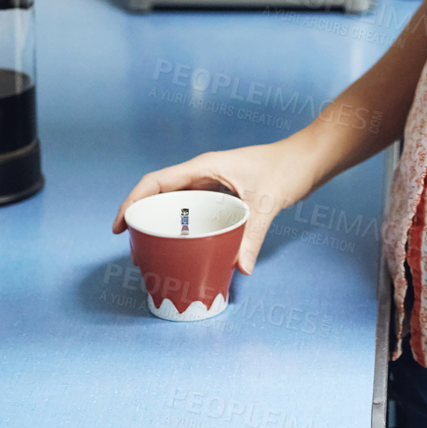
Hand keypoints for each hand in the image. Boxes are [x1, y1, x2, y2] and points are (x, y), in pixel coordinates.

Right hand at [111, 138, 320, 274]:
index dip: (133, 201)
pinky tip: (186, 247)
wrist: (307, 160)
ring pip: (177, 203)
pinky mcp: (224, 195)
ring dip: (162, 223)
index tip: (119, 225)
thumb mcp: (267, 202)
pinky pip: (195, 211)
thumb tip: (240, 268)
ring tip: (152, 251)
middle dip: (142, 217)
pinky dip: (185, 227)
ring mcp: (213, 184)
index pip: (156, 181)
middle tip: (133, 248)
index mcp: (204, 167)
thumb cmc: (286, 169)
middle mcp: (203, 174)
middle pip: (161, 194)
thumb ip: (253, 234)